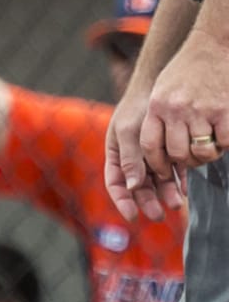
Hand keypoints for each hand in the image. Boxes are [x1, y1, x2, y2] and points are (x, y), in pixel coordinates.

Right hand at [107, 80, 182, 221]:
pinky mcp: (170, 150)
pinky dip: (179, 180)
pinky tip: (185, 189)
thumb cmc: (137, 107)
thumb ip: (130, 158)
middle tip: (158, 216)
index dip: (122, 202)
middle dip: (148, 202)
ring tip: (177, 204)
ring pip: (158, 181)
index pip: (116, 184)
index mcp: (116, 155)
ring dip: (166, 193)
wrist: (159, 85)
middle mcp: (133, 159)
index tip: (132, 216)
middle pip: (138, 187)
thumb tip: (131, 186)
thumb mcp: (129, 132)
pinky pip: (175, 170)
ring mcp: (152, 155)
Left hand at [141, 28, 228, 181]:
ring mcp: (202, 110)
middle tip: (192, 158)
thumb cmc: (188, 70)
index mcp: (158, 106)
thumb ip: (159, 117)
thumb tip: (159, 152)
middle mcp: (177, 109)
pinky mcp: (225, 110)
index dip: (157, 164)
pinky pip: (225, 142)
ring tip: (209, 148)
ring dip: (207, 156)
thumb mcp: (162, 90)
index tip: (164, 170)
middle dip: (186, 161)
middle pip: (177, 153)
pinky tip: (224, 137)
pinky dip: (225, 145)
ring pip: (201, 152)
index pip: (150, 146)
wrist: (214, 43)